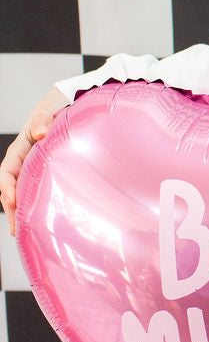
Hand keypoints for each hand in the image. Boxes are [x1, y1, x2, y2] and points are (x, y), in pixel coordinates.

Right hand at [0, 88, 68, 235]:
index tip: (12, 200)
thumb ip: (42, 120)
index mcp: (19, 150)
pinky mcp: (46, 176)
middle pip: (10, 189)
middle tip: (16, 229)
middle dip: (11, 209)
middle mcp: (23, 163)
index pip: (6, 172)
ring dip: (21, 213)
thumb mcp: (47, 112)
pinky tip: (42, 223)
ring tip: (24, 233)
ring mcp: (33, 171)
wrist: (69, 108)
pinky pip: (37, 193)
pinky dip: (35, 208)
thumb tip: (41, 131)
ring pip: (22, 194)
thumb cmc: (56, 110)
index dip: (6, 187)